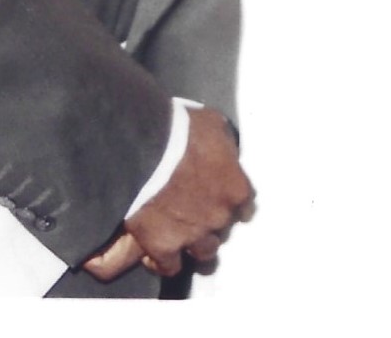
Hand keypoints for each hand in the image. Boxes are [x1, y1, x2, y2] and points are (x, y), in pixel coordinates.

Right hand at [83, 106, 252, 281]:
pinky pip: (170, 266)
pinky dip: (164, 261)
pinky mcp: (164, 247)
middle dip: (212, 222)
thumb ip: (223, 146)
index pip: (245, 205)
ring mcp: (193, 234)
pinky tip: (158, 254)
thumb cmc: (180, 131)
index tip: (222, 200)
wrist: (144, 150)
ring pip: (203, 252)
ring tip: (181, 237)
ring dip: (194, 245)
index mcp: (236, 188)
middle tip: (196, 213)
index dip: (231, 203)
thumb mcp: (213, 125)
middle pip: (223, 229)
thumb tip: (222, 148)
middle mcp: (220, 216)